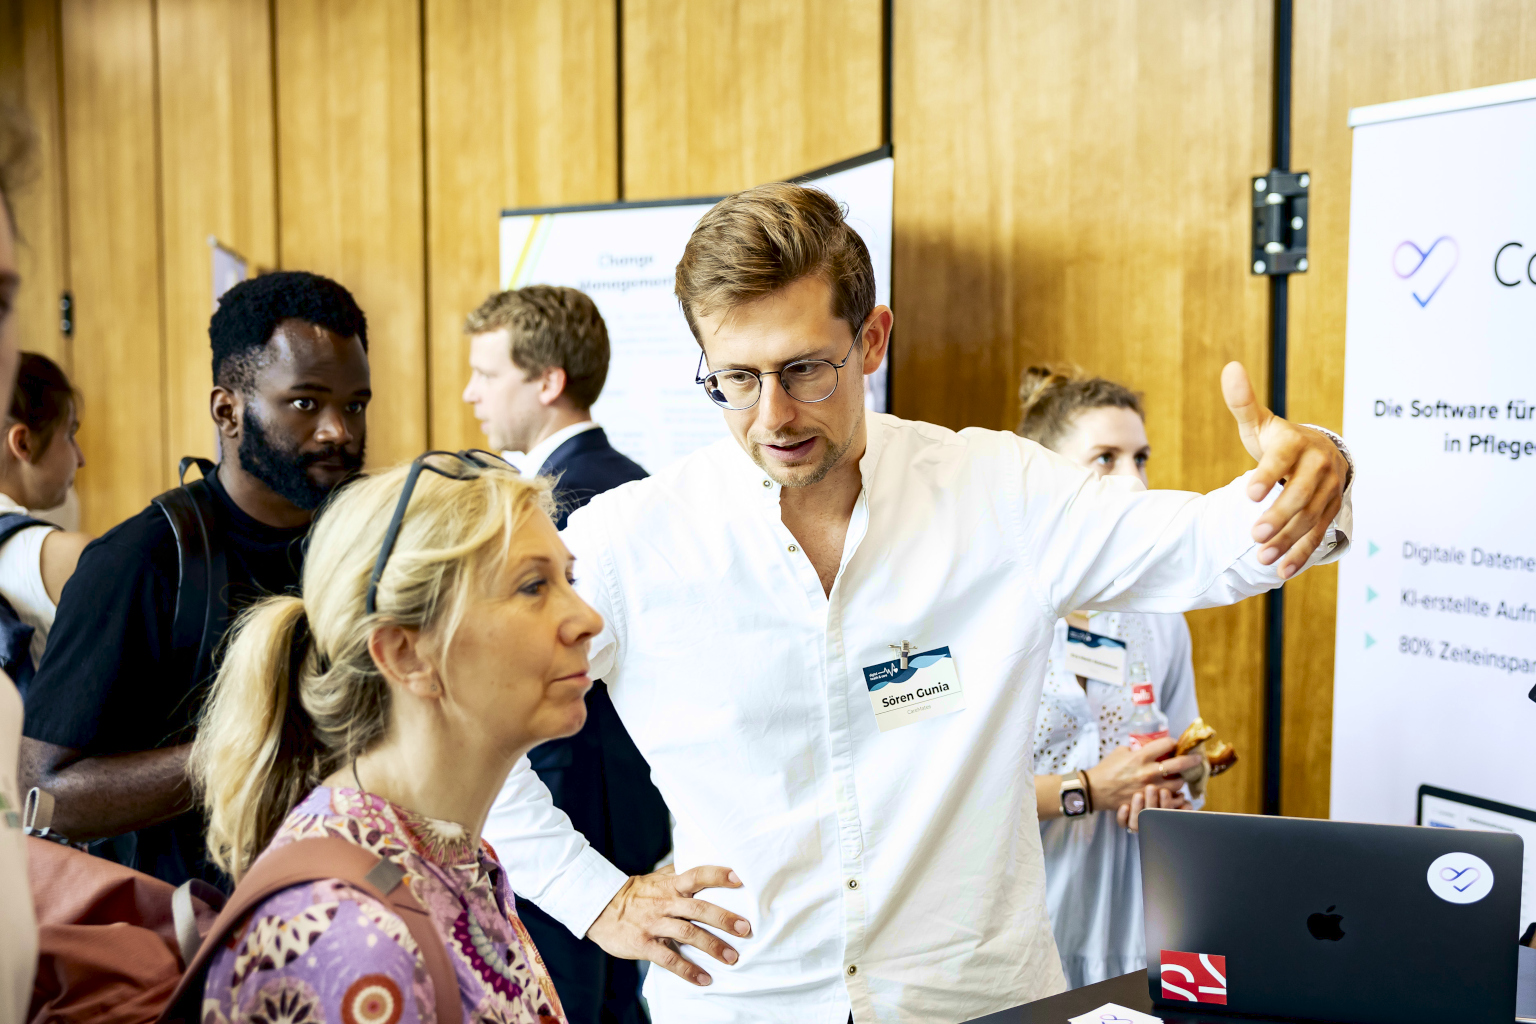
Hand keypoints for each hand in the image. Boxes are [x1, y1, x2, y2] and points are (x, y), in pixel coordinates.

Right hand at [586, 864, 751, 986]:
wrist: (601, 909)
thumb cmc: (637, 894)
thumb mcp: (657, 879)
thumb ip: (680, 873)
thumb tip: (705, 860)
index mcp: (670, 885)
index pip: (696, 874)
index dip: (717, 875)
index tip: (739, 878)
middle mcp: (664, 903)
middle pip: (697, 909)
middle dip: (723, 919)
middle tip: (745, 929)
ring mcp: (654, 924)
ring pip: (687, 934)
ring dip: (711, 946)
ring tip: (732, 958)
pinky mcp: (644, 944)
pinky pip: (669, 959)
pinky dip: (688, 970)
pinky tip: (703, 979)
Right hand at [1085, 738, 1201, 812]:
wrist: (1095, 790)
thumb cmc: (1106, 769)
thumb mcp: (1120, 752)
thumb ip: (1136, 749)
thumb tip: (1148, 747)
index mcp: (1141, 756)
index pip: (1167, 744)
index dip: (1174, 742)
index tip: (1176, 744)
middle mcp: (1148, 771)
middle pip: (1179, 764)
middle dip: (1192, 760)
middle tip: (1198, 759)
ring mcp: (1149, 788)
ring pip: (1178, 784)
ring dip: (1181, 780)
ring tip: (1179, 778)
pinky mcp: (1148, 800)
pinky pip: (1168, 799)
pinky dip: (1173, 795)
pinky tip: (1173, 793)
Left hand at [1118, 783, 1190, 831]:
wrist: (1139, 796)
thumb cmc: (1163, 798)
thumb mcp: (1175, 800)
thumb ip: (1182, 804)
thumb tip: (1186, 806)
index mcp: (1163, 818)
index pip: (1165, 815)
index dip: (1166, 805)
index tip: (1164, 791)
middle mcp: (1151, 823)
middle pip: (1150, 818)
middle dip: (1152, 803)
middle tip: (1151, 787)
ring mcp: (1137, 824)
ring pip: (1136, 824)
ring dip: (1137, 809)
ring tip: (1138, 795)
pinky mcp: (1125, 821)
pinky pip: (1123, 824)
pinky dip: (1123, 817)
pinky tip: (1124, 806)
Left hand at [1222, 361, 1349, 577]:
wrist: (1322, 455)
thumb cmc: (1281, 441)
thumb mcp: (1262, 423)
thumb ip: (1243, 402)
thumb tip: (1230, 368)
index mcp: (1296, 444)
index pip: (1282, 459)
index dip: (1267, 475)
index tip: (1248, 493)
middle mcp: (1317, 468)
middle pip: (1299, 494)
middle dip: (1278, 515)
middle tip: (1254, 534)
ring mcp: (1327, 492)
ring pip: (1308, 518)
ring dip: (1287, 539)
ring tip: (1261, 557)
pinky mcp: (1329, 512)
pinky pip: (1317, 535)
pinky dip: (1300, 553)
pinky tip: (1280, 570)